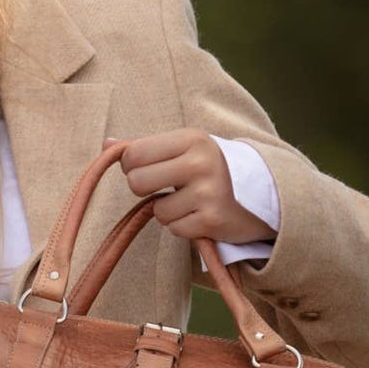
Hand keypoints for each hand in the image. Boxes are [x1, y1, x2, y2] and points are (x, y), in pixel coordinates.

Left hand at [103, 130, 275, 243]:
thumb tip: (107, 143)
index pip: (134, 154)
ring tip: (191, 202)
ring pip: (157, 211)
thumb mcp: (184, 148)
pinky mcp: (212, 219)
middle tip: (164, 188)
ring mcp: (208, 191)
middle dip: (144, 190)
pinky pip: (175, 229)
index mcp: (191, 138)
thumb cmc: (210, 168)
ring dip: (168, 211)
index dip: (131, 166)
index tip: (147, 168)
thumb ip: (146, 146)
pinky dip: (183, 226)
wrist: (262, 193)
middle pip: (136, 182)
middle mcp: (200, 161)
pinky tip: (200, 215)